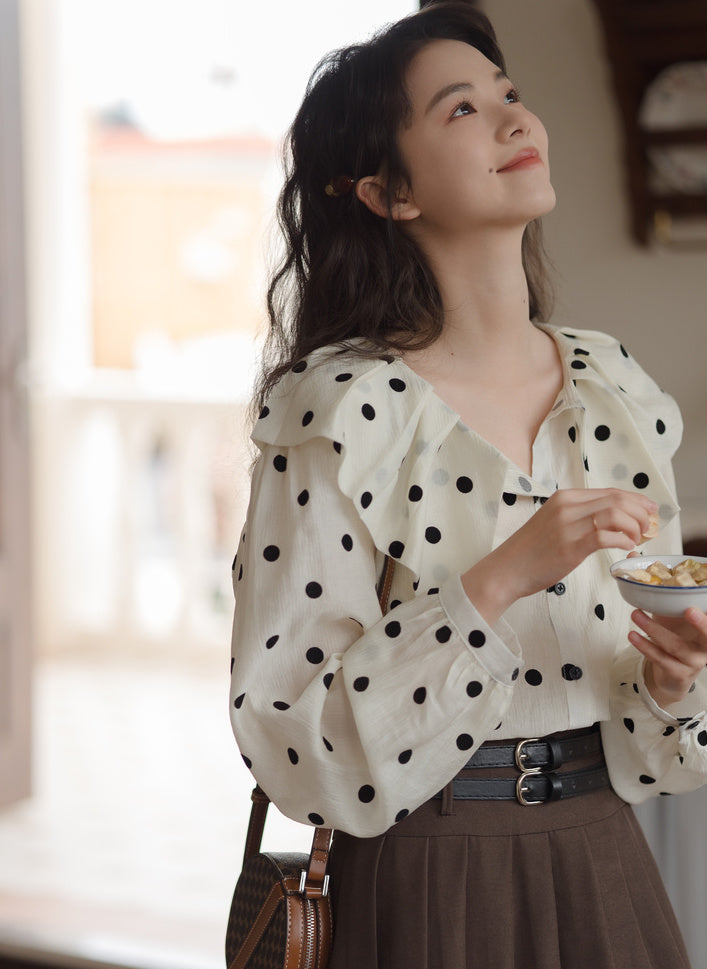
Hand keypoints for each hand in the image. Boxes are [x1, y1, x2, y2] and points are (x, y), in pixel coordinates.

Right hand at [461, 488, 656, 624]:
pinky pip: (606, 536)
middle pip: (617, 499)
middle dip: (641, 511)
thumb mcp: (554, 523)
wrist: (506, 569)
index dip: (636, 499)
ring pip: (615, 513)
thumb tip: (612, 520)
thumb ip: (579, 517)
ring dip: (634, 526)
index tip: (649, 510)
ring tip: (638, 538)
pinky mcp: (570, 546)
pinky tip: (626, 548)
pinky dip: (623, 540)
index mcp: (564, 497)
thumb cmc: (530, 551)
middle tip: (648, 527)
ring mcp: (568, 525)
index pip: (610, 491)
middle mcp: (567, 506)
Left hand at [629, 608, 706, 707]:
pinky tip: (633, 636)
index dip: (706, 619)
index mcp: (706, 636)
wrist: (674, 676)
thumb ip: (676, 609)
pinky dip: (645, 646)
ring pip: (675, 646)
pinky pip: (660, 658)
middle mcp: (705, 650)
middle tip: (689, 610)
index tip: (700, 607)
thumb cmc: (678, 644)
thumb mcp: (680, 626)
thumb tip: (659, 586)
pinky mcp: (677, 673)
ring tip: (636, 615)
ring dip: (653, 629)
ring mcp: (692, 664)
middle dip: (701, 624)